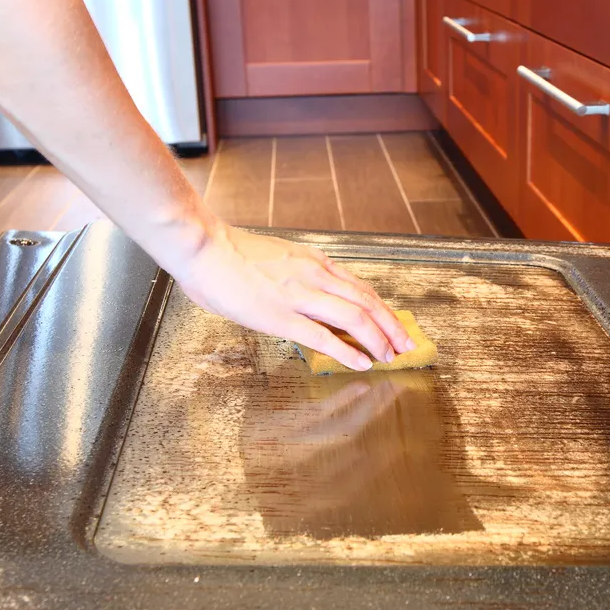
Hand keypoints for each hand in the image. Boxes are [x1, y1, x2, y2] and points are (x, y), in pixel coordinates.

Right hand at [170, 223, 412, 370]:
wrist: (203, 247)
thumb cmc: (230, 254)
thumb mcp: (278, 258)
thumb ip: (298, 275)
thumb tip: (307, 297)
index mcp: (314, 262)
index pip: (360, 287)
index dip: (382, 309)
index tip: (396, 324)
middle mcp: (314, 275)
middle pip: (367, 302)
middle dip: (391, 326)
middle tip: (406, 345)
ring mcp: (299, 295)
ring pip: (354, 317)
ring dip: (377, 339)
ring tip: (390, 356)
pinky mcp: (281, 316)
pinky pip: (323, 336)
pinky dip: (347, 350)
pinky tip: (361, 362)